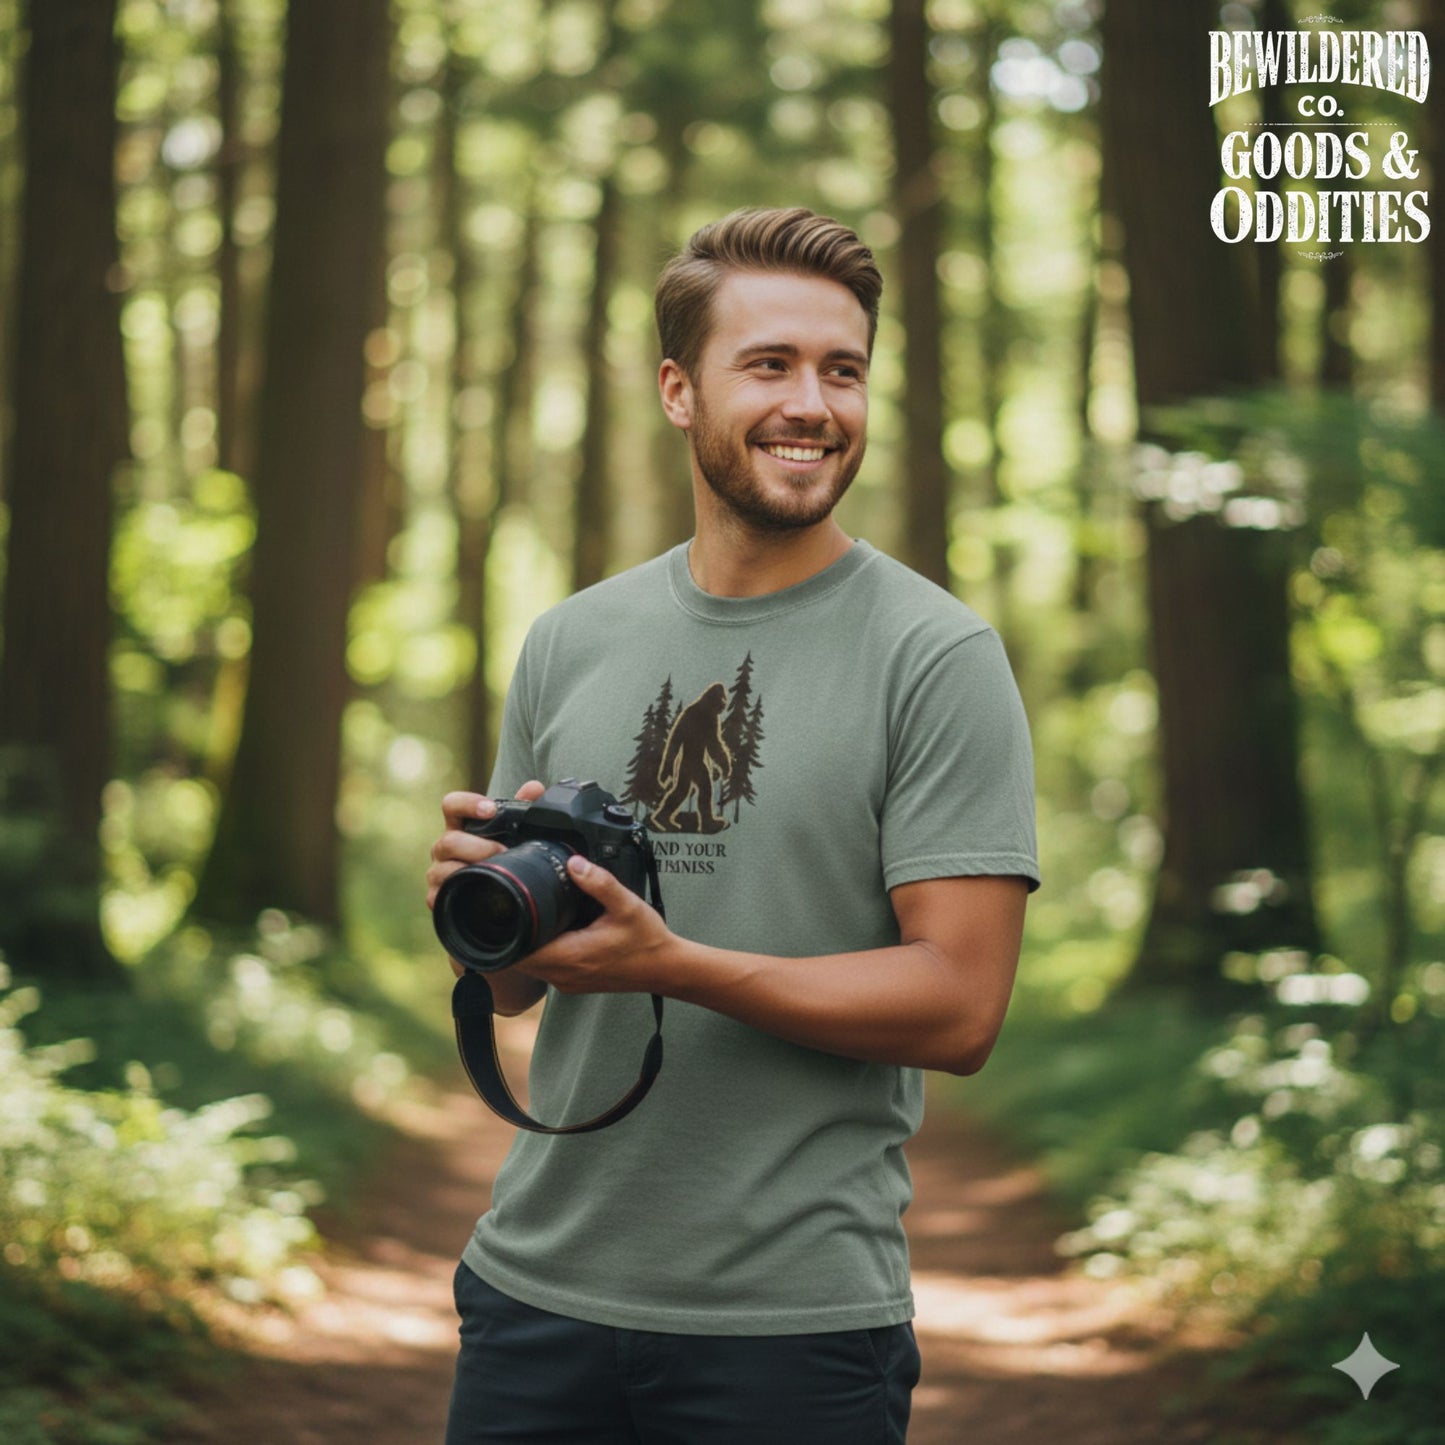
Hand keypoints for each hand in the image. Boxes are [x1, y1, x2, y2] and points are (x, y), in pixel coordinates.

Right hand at [425, 779, 545, 911]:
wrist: (498, 900)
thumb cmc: (503, 860)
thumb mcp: (514, 835)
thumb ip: (523, 809)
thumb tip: (534, 788)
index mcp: (461, 827)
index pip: (452, 805)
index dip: (467, 804)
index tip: (491, 810)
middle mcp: (445, 847)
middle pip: (449, 840)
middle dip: (480, 847)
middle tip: (504, 852)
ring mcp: (438, 872)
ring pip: (444, 868)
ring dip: (472, 869)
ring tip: (496, 874)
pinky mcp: (436, 897)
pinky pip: (441, 894)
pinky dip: (460, 891)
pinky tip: (479, 892)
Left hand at [515, 853, 676, 995]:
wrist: (666, 968)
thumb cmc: (647, 941)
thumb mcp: (626, 904)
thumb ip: (599, 882)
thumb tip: (574, 863)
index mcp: (571, 956)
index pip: (520, 951)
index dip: (509, 932)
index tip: (510, 910)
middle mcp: (565, 974)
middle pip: (520, 958)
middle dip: (516, 934)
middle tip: (522, 908)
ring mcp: (568, 983)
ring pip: (531, 965)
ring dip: (529, 945)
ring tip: (538, 919)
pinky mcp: (574, 983)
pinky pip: (546, 969)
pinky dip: (543, 952)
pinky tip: (556, 933)